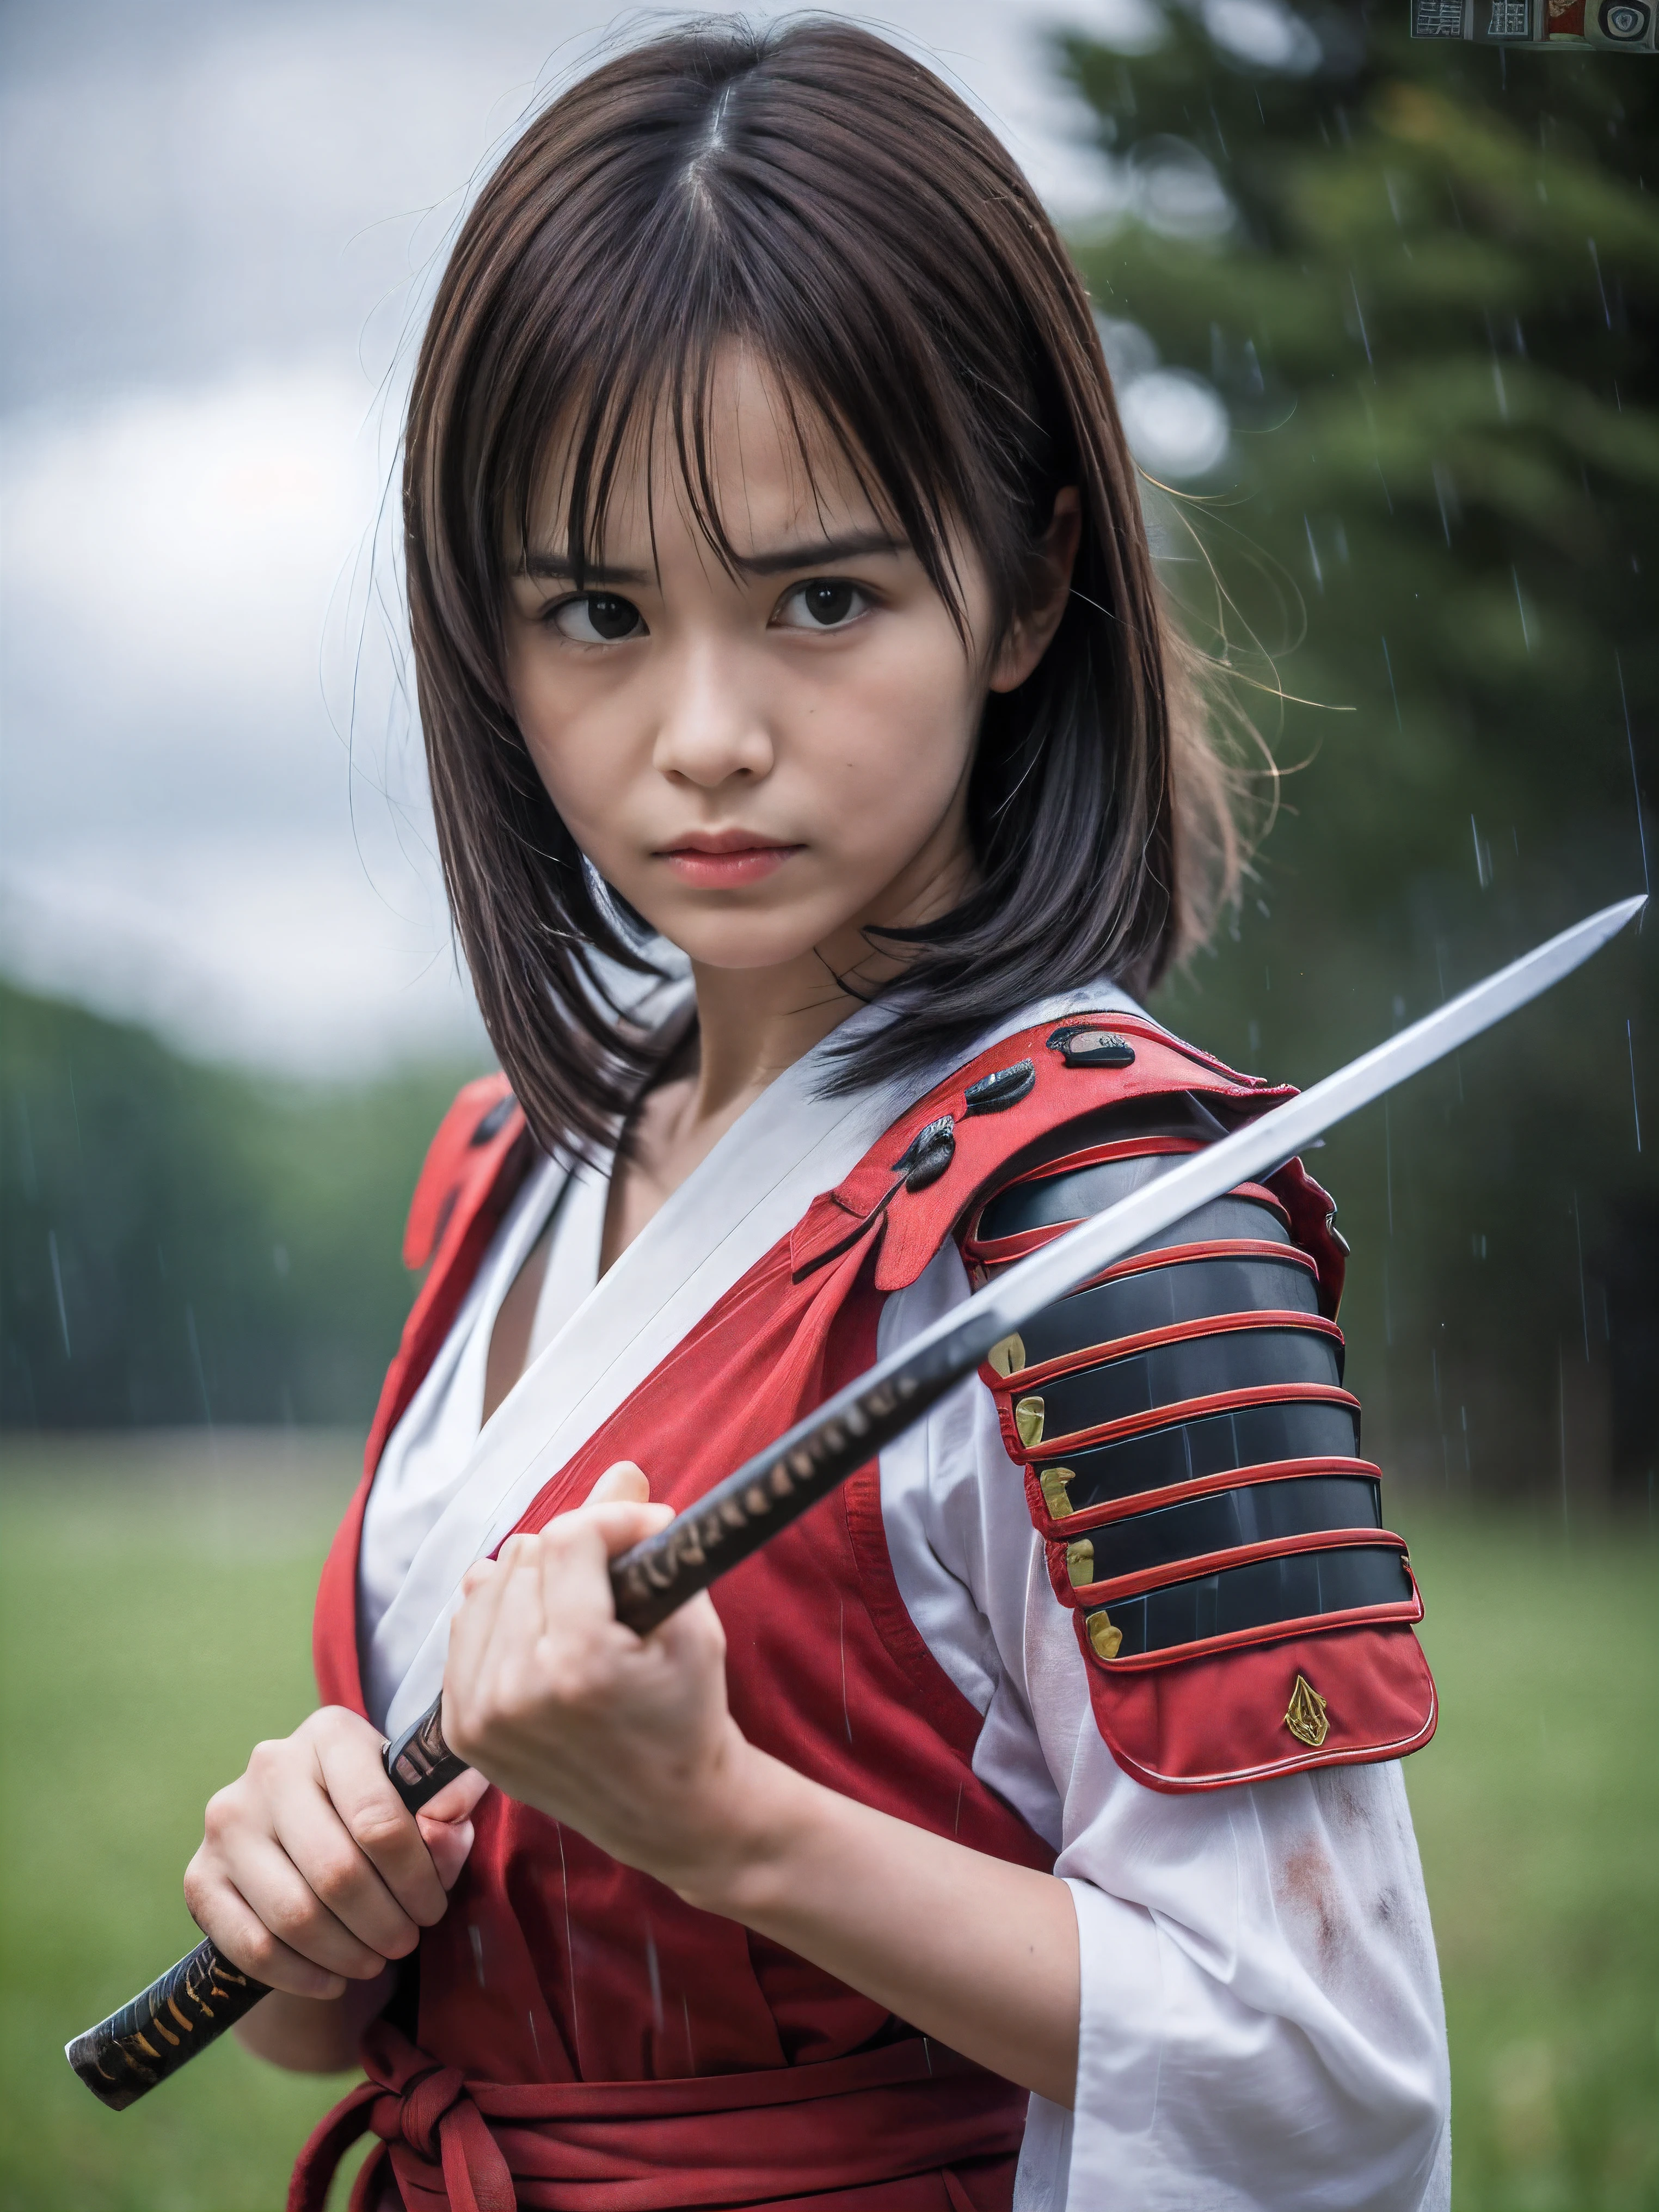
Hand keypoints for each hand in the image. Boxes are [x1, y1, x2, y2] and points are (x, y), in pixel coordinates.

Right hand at [184, 1705, 488, 1998]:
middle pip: (337, 1872)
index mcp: (332, 1733)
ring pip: (294, 1914)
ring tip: (375, 1961)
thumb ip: (448, 1811)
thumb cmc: (381, 1811)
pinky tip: (333, 1980)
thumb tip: (444, 1833)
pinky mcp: (200, 1876)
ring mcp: (228, 1822)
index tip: (435, 1907)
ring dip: (346, 1954)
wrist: (306, 1830)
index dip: (417, 1879)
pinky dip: (300, 1975)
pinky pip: (251, 1946)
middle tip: (406, 1942)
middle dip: (384, 1923)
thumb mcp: (426, 1801)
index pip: (379, 1818)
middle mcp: (271, 1766)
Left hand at [441, 1462, 760, 1898]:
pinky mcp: (462, 1729)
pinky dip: (503, 1613)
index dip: (614, 1521)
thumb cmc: (689, 1710)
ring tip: (581, 1608)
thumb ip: (645, 1545)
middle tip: (620, 1583)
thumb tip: (622, 1470)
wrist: (670, 1811)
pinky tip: (542, 1632)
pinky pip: (465, 1626)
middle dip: (579, 1552)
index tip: (648, 1530)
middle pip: (526, 1555)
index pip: (570, 1539)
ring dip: (537, 1579)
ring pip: (489, 1583)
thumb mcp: (687, 1622)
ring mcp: (481, 1714)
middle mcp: (516, 1691)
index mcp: (578, 1665)